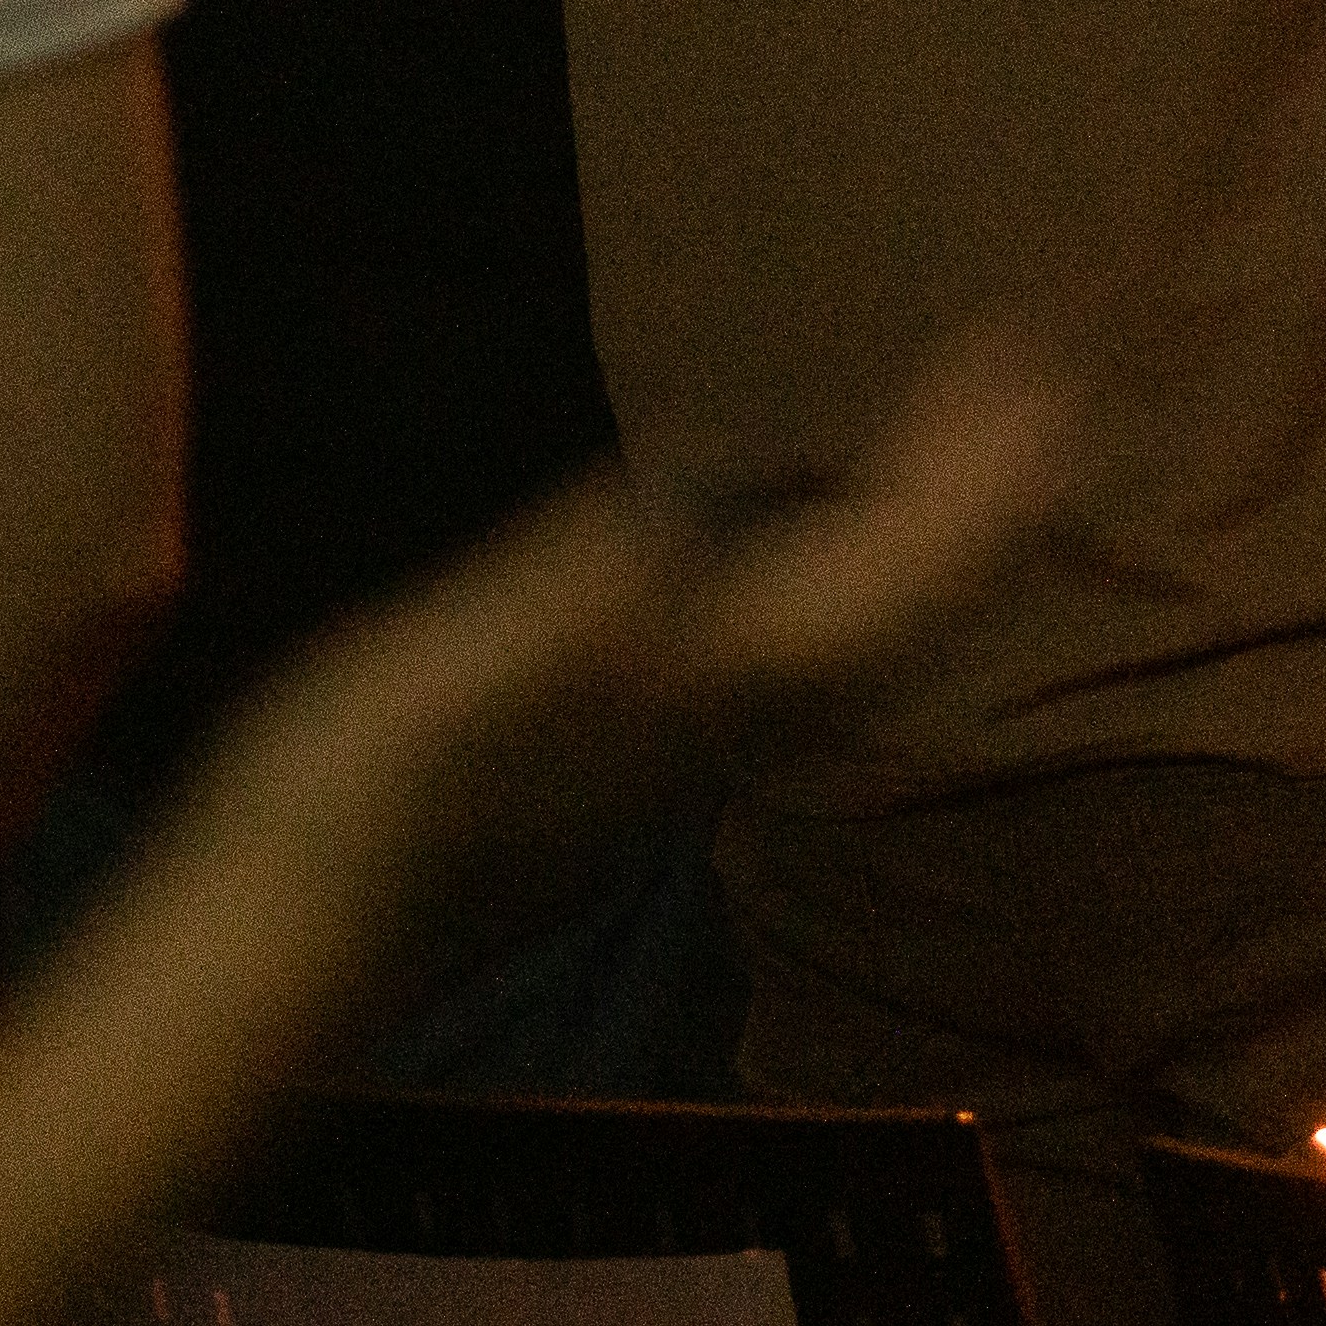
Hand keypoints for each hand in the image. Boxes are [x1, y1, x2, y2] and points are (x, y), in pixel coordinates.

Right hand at [212, 348, 1074, 902]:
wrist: (285, 962)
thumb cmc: (344, 814)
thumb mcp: (434, 687)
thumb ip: (554, 610)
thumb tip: (663, 514)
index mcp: (697, 697)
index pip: (887, 580)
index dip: (970, 472)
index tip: (1032, 363)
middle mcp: (725, 730)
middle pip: (905, 608)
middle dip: (982, 489)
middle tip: (1040, 371)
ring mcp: (688, 752)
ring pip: (865, 638)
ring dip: (929, 533)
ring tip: (961, 436)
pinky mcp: (638, 759)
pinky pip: (802, 653)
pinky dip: (849, 574)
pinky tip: (807, 540)